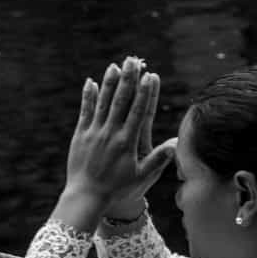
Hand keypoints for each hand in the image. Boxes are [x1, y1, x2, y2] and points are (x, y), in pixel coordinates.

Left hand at [63, 57, 171, 219]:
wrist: (86, 197)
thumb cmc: (118, 189)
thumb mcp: (142, 177)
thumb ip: (158, 159)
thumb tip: (176, 144)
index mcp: (127, 142)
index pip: (138, 112)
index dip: (145, 92)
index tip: (150, 76)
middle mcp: (110, 133)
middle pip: (121, 101)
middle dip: (128, 79)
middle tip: (133, 61)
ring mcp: (94, 133)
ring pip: (103, 102)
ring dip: (109, 82)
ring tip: (115, 65)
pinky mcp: (80, 135)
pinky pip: (85, 111)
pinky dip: (89, 96)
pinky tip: (91, 82)